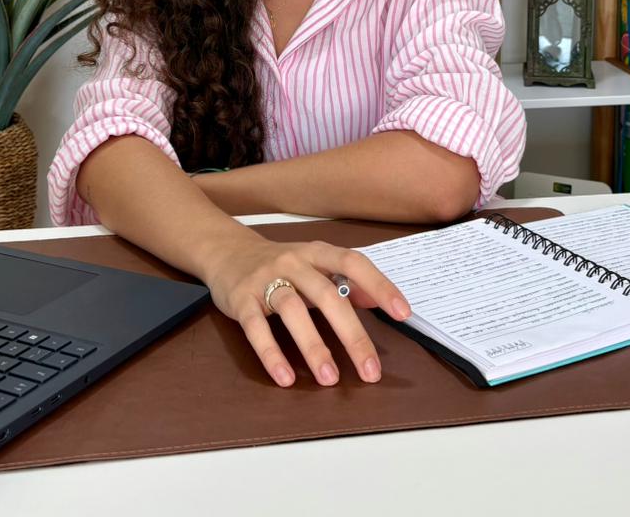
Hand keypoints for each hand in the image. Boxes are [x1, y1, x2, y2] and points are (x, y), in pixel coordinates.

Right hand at [201, 230, 410, 387]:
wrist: (226, 250)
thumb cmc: (279, 264)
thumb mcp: (314, 265)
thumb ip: (344, 282)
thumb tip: (377, 301)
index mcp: (317, 253)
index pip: (353, 263)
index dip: (379, 285)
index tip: (403, 312)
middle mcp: (294, 262)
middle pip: (327, 295)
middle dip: (351, 335)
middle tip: (369, 370)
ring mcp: (265, 279)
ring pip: (293, 310)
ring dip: (313, 346)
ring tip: (330, 379)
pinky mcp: (241, 299)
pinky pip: (256, 327)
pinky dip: (271, 353)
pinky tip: (285, 378)